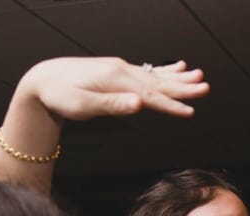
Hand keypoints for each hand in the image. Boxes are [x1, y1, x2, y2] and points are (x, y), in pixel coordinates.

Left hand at [19, 56, 209, 121]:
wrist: (43, 80)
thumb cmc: (59, 95)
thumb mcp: (82, 105)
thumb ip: (113, 105)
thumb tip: (138, 105)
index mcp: (116, 79)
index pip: (150, 96)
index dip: (171, 105)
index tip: (190, 111)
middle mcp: (121, 70)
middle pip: (158, 82)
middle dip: (183, 87)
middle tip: (206, 88)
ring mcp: (121, 69)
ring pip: (156, 76)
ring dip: (179, 78)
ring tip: (199, 76)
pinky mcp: (118, 72)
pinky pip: (147, 72)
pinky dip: (164, 72)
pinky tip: (177, 68)